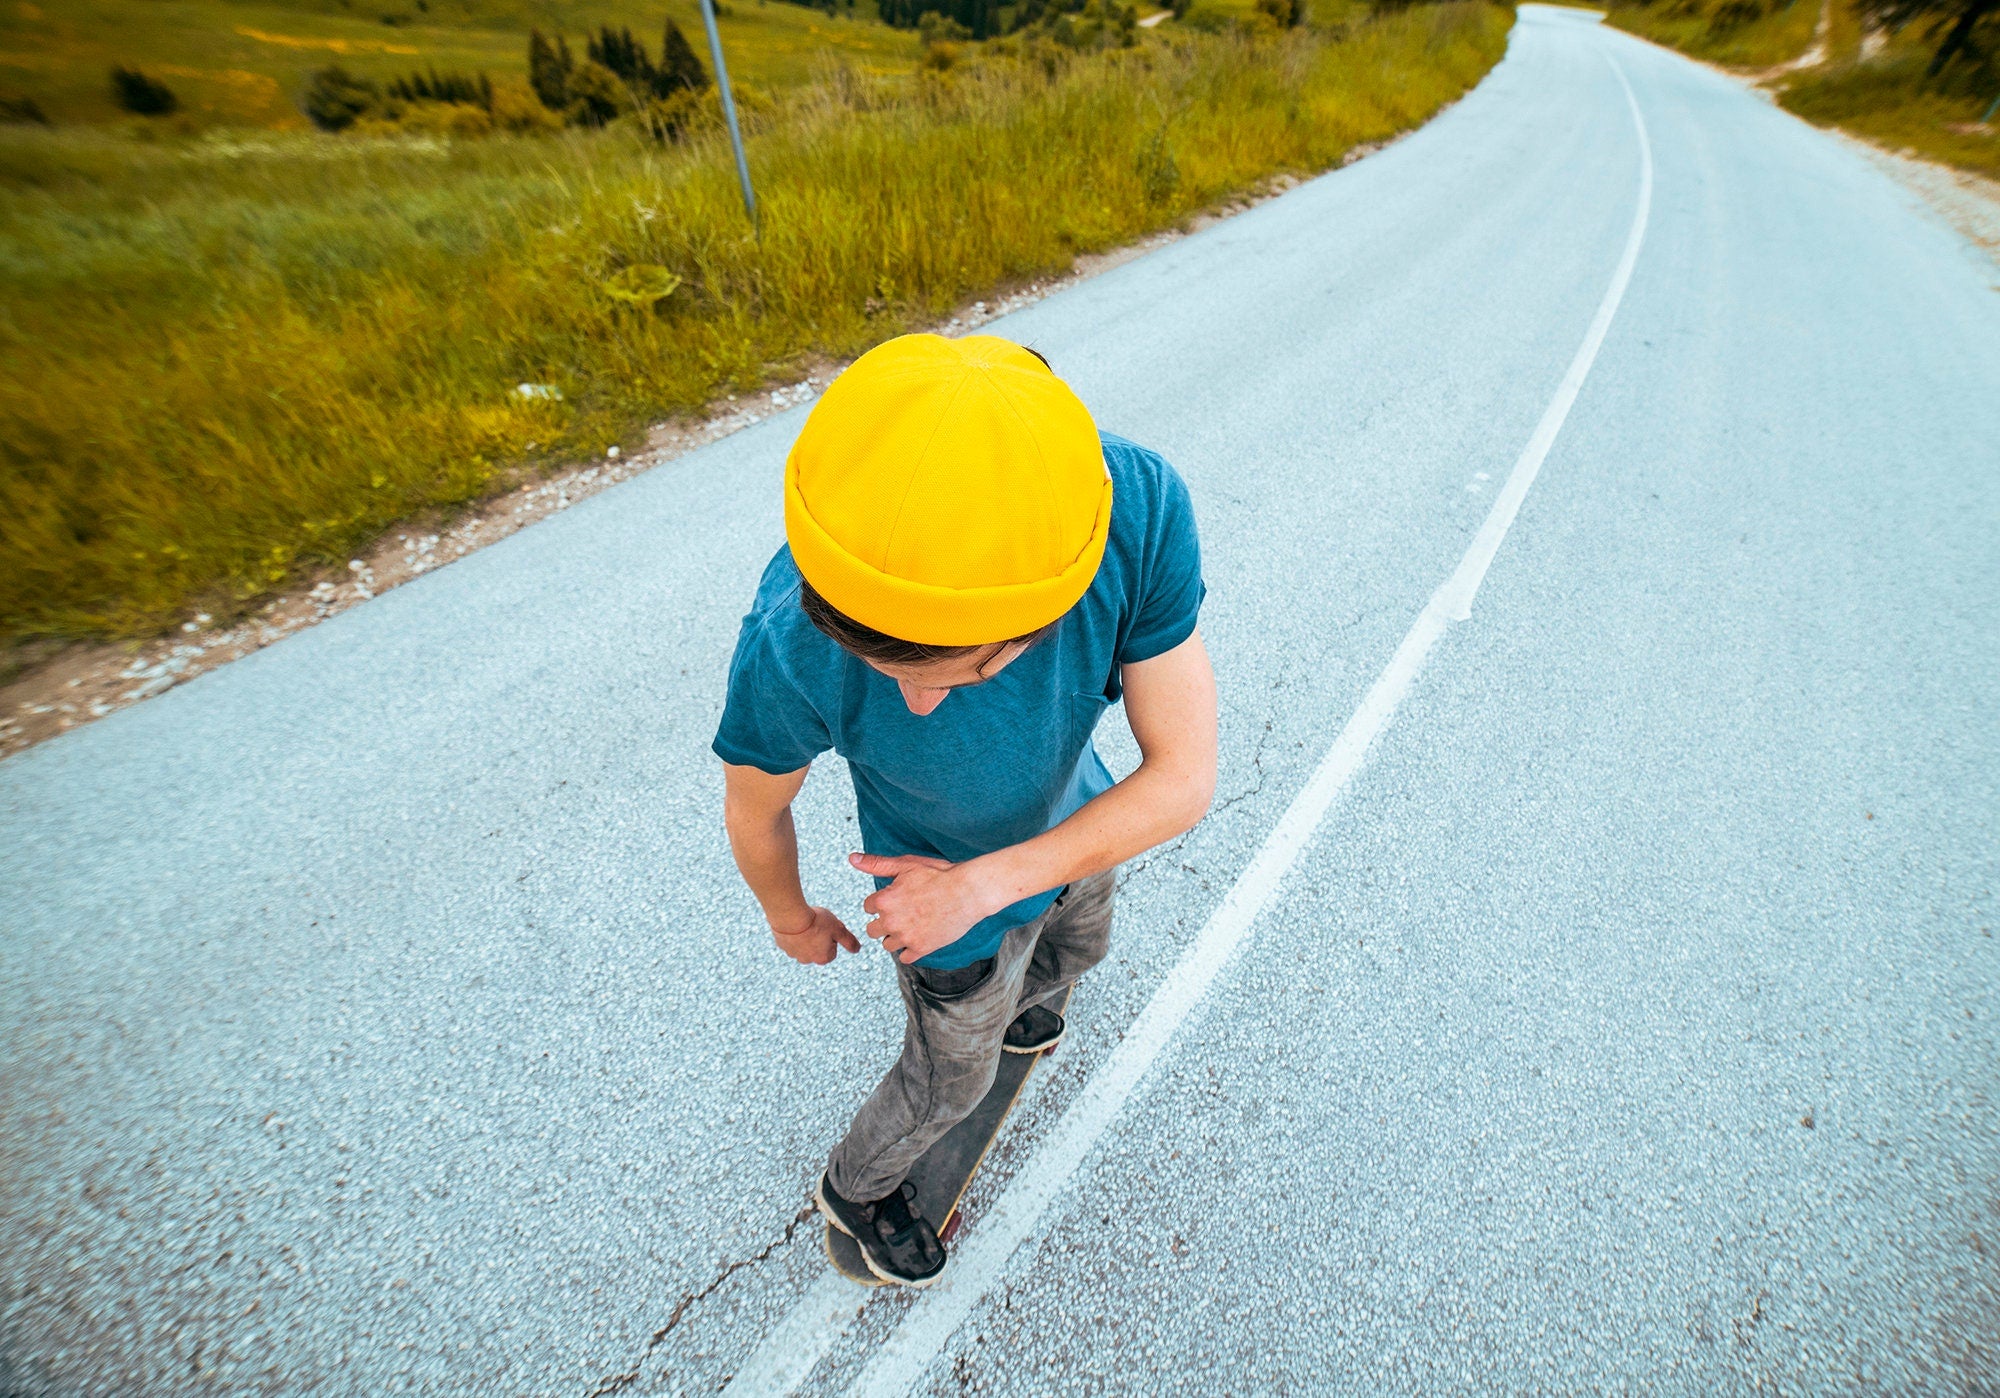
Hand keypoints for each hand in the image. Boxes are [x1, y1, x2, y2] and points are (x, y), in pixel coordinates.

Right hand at [770, 905, 860, 965]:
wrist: (790, 916)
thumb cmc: (816, 921)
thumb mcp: (838, 929)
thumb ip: (849, 941)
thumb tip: (857, 950)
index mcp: (823, 958)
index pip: (833, 950)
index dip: (832, 937)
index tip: (827, 928)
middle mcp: (807, 960)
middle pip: (817, 949)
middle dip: (818, 938)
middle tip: (816, 924)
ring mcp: (793, 954)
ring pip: (803, 945)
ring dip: (805, 936)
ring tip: (804, 923)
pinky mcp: (782, 945)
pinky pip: (790, 940)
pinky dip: (793, 933)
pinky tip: (794, 923)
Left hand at [850, 853, 997, 964]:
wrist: (969, 892)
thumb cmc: (939, 874)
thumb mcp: (906, 864)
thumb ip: (877, 864)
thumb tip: (852, 858)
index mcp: (884, 900)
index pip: (868, 907)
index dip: (882, 902)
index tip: (896, 899)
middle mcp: (891, 921)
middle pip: (872, 930)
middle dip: (884, 922)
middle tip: (903, 914)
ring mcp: (906, 937)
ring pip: (887, 945)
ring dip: (895, 937)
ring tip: (912, 925)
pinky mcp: (921, 949)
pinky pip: (904, 957)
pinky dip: (909, 950)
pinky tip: (920, 937)